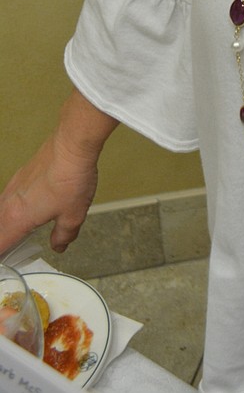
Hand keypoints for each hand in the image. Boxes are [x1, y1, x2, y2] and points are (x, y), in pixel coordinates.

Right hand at [0, 91, 117, 254]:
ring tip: (19, 232)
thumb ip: (63, 235)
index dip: (2, 256)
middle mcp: (9, 202)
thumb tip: (59, 245)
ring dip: (6, 224)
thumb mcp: (73, 216)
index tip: (7, 262)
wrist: (72, 143)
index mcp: (17, 219)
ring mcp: (14, 185)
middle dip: (3, 240)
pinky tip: (27, 208)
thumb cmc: (71, 178)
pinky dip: (12, 208)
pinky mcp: (22, 174)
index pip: (0, 245)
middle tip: (13, 249)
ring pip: (1, 211)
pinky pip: (9, 197)